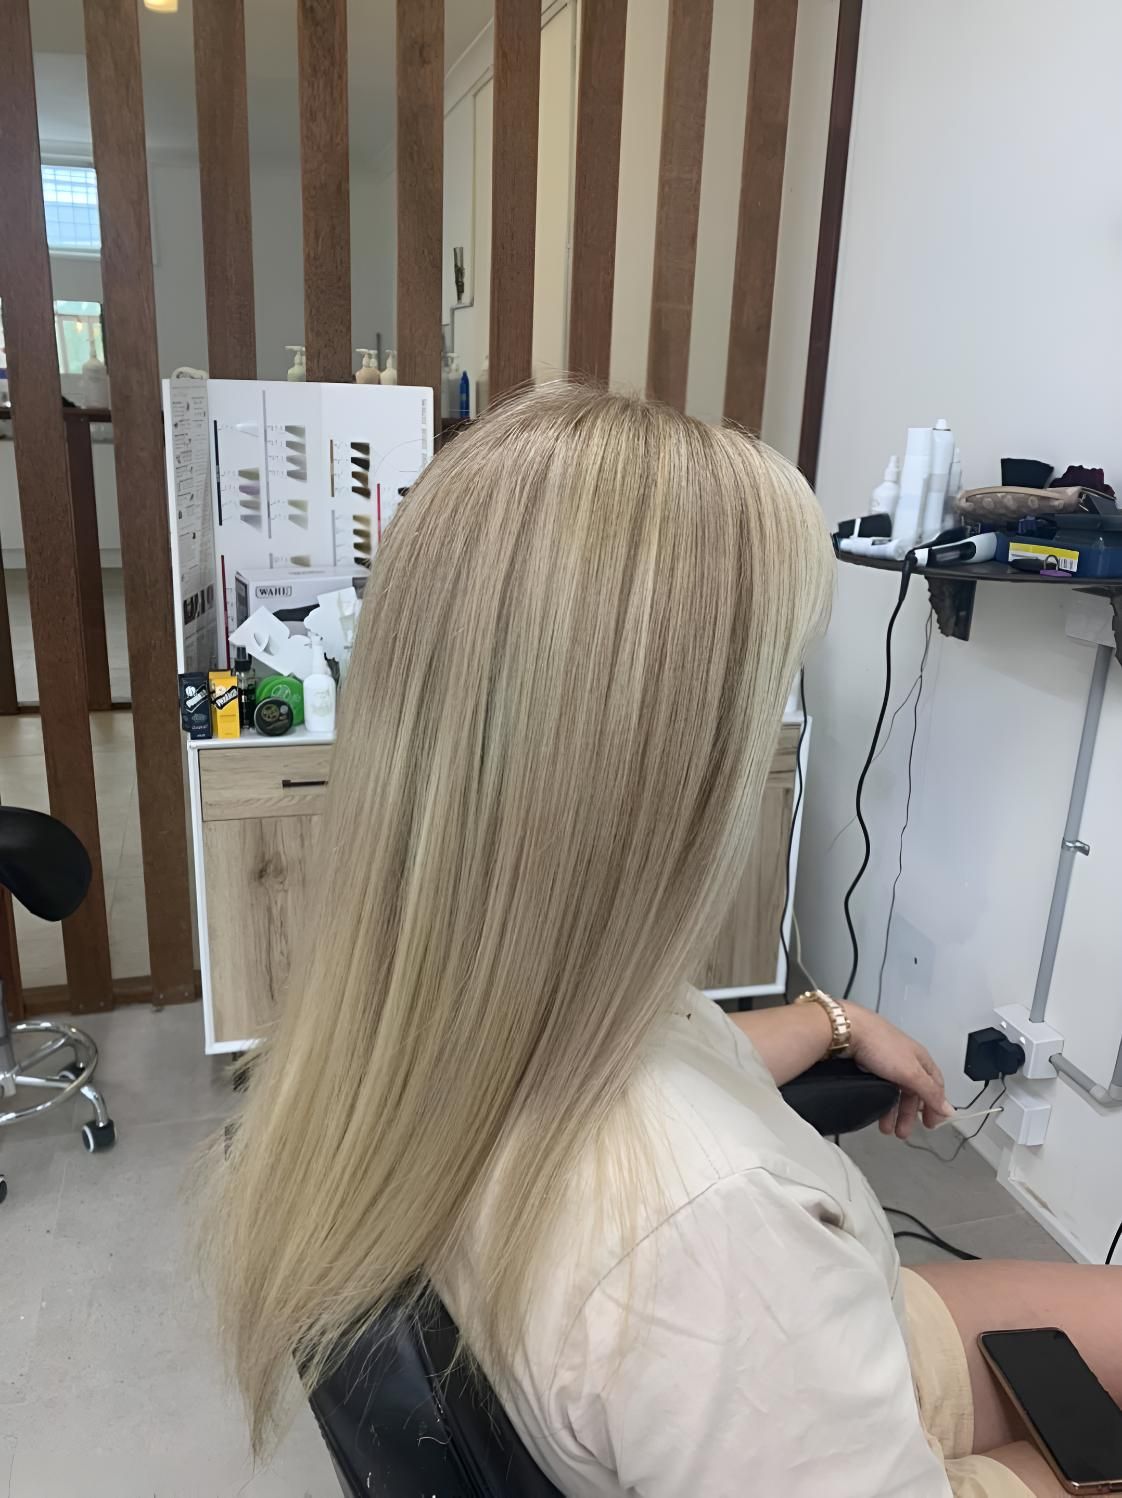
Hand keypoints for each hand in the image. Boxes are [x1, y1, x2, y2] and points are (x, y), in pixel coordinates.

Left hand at [842, 1004, 953, 1138]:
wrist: (848, 1030)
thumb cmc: (880, 1043)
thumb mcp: (911, 1073)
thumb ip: (930, 1092)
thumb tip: (947, 1108)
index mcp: (920, 1060)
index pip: (936, 1086)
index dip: (936, 1105)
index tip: (933, 1123)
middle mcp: (905, 1060)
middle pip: (913, 1092)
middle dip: (910, 1114)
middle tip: (904, 1132)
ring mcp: (887, 1061)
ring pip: (895, 1091)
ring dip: (892, 1112)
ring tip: (886, 1128)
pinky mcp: (869, 1063)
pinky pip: (879, 1087)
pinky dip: (880, 1101)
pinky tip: (875, 1110)